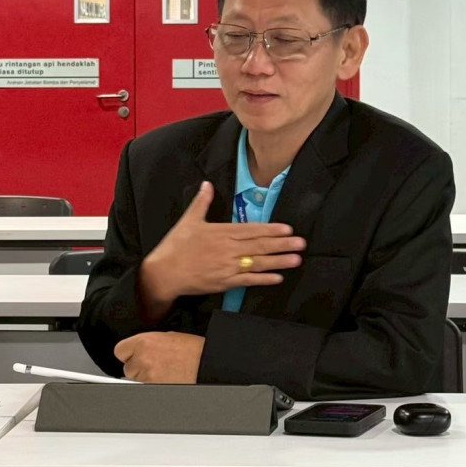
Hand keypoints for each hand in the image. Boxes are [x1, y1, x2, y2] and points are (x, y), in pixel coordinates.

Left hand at [114, 331, 205, 382]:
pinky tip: (164, 378)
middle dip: (137, 367)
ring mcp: (146, 374)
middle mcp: (142, 358)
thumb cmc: (191, 349)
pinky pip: (145, 387)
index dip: (128, 354)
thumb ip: (148, 343)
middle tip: (152, 365)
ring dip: (144, 377)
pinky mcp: (152, 387)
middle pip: (127, 367)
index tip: (132, 356)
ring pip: (135, 380)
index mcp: (144, 341)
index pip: (120, 350)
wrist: (203, 362)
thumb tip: (140, 349)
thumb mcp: (166, 336)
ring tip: (161, 372)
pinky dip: (152, 385)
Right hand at [140, 181, 304, 302]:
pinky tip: (278, 277)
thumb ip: (202, 201)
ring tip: (296, 259)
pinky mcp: (224, 282)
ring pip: (258, 263)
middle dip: (282, 244)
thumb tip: (207, 184)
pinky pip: (248, 281)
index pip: (252, 230)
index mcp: (222, 232)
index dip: (271, 230)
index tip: (288, 229)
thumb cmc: (176, 245)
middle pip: (260, 245)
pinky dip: (263, 279)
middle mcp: (228, 249)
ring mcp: (227, 267)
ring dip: (278, 261)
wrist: (164, 272)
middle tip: (301, 243)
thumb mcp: (189, 220)